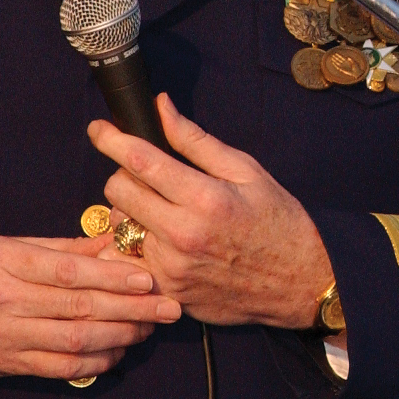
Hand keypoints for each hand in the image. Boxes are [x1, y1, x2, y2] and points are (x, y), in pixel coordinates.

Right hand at [0, 235, 180, 395]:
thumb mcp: (5, 245)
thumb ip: (61, 249)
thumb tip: (114, 244)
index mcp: (2, 263)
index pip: (66, 273)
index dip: (112, 278)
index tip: (149, 279)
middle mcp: (0, 302)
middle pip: (77, 309)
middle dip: (130, 310)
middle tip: (168, 308)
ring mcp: (1, 338)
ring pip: (71, 342)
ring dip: (118, 337)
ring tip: (149, 328)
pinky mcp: (3, 365)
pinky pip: (57, 369)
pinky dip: (93, 362)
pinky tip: (118, 352)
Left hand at [90, 94, 334, 329]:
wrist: (299, 282)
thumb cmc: (278, 221)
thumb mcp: (246, 171)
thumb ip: (196, 141)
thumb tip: (161, 107)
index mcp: (205, 198)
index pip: (140, 160)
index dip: (112, 139)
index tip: (99, 129)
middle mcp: (182, 234)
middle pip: (118, 191)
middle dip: (125, 175)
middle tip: (148, 177)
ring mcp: (171, 267)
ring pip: (119, 226)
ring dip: (130, 213)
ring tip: (160, 213)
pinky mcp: (167, 291)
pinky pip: (128, 261)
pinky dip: (136, 246)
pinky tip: (159, 242)